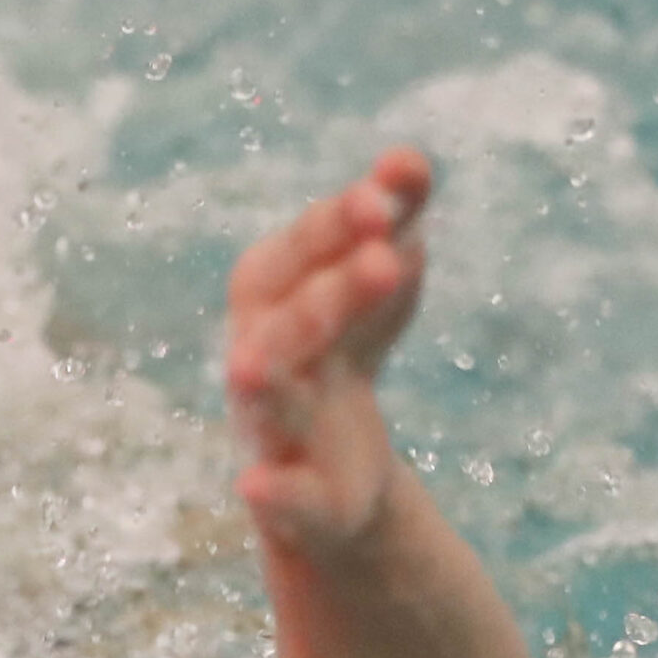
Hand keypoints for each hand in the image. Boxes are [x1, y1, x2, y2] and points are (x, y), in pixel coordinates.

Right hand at [224, 147, 433, 552]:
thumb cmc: (346, 346)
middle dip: (331, 290)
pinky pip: (279, 495)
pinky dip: (267, 491)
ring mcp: (275, 425)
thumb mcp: (378, 278)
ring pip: (271, 395)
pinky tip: (252, 487)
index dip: (338, 226)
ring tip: (248, 367)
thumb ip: (394, 214)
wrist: (333, 468)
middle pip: (293, 318)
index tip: (384, 198)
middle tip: (382, 256)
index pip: (305, 251)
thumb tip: (408, 158)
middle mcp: (264, 352)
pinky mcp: (298, 499)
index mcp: (279, 294)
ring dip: (263, 377)